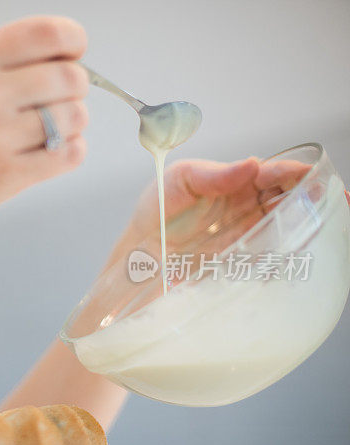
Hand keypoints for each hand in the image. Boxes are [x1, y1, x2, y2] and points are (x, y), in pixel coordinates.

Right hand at [0, 16, 89, 232]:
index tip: (72, 55)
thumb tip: (60, 60)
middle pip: (71, 78)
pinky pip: (69, 155)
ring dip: (71, 124)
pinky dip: (69, 152)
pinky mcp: (4, 176)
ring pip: (74, 118)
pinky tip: (50, 154)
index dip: (73, 42)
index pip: (47, 33)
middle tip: (57, 103)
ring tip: (48, 133)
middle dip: (74, 89)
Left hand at [103, 156, 323, 273]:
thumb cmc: (155, 209)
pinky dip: (284, 259)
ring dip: (304, 229)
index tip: (317, 178)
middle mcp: (247, 208)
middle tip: (327, 205)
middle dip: (312, 200)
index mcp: (236, 182)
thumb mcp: (180, 182)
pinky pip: (269, 259)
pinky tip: (292, 259)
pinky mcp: (239, 262)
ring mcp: (245, 235)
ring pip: (286, 229)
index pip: (276, 174)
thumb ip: (215, 175)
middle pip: (290, 200)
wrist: (136, 252)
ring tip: (317, 230)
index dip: (299, 174)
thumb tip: (253, 164)